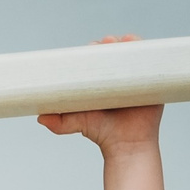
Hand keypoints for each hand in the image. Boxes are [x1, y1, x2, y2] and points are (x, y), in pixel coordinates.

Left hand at [39, 34, 162, 151]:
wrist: (127, 145)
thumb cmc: (103, 134)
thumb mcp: (78, 123)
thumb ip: (60, 122)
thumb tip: (40, 118)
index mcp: (101, 83)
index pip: (96, 61)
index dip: (93, 51)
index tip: (91, 47)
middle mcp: (117, 78)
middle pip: (114, 54)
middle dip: (109, 44)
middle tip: (104, 44)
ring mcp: (134, 78)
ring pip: (130, 54)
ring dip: (125, 43)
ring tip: (119, 43)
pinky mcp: (150, 81)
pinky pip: (149, 62)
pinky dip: (143, 50)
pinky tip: (137, 44)